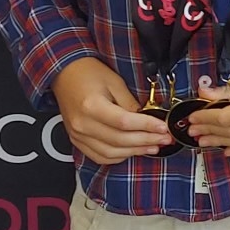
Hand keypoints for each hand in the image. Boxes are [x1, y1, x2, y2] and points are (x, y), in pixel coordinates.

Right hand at [51, 57, 172, 162]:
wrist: (65, 74)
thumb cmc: (89, 73)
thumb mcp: (115, 81)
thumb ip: (130, 102)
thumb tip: (147, 119)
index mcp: (91, 106)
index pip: (124, 122)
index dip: (147, 126)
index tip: (164, 127)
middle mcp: (82, 125)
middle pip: (119, 140)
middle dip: (146, 141)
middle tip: (165, 139)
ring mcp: (78, 136)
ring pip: (111, 153)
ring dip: (135, 151)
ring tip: (154, 146)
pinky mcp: (77, 141)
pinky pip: (100, 156)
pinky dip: (119, 156)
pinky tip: (133, 151)